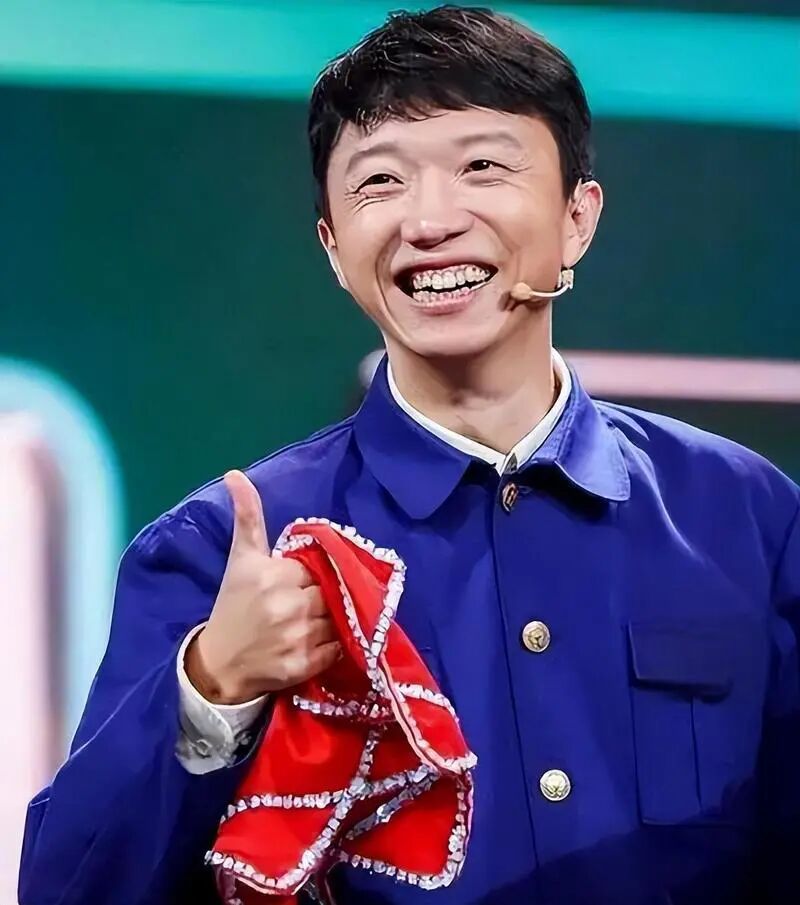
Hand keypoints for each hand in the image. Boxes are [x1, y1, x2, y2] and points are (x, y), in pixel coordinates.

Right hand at [184, 469, 339, 703]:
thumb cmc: (234, 604)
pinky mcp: (305, 665)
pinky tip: (318, 642)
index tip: (300, 580)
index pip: (318, 565)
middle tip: (307, 602)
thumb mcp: (241, 557)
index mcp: (274, 575)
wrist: (219, 663)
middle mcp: (288, 606)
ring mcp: (298, 638)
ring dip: (333, 619)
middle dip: (324, 594)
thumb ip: (247, 515)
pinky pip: (340, 648)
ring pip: (340, 618)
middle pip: (332, 590)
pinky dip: (335, 645)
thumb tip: (235, 473)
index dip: (313, 572)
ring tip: (313, 621)